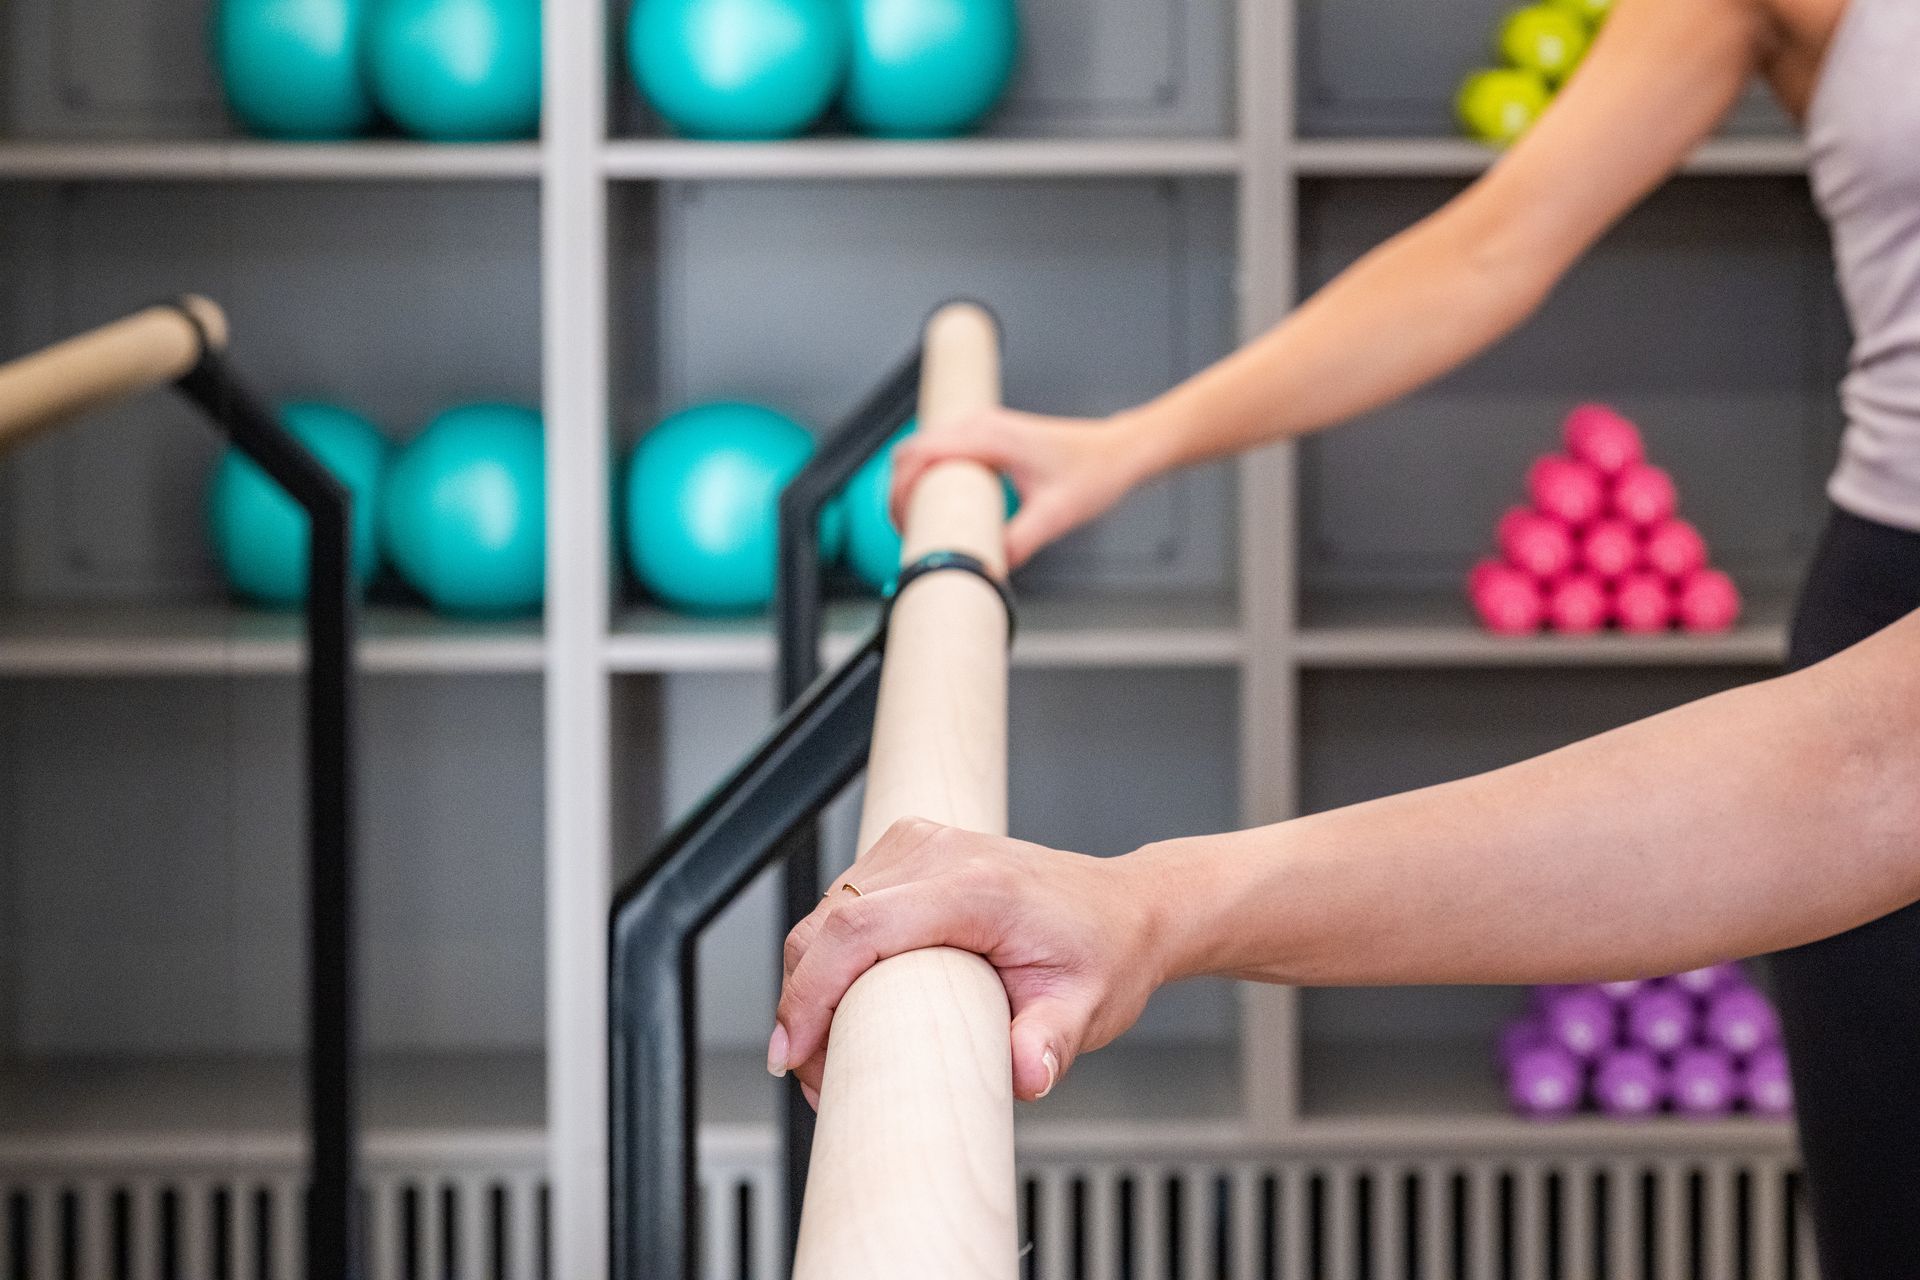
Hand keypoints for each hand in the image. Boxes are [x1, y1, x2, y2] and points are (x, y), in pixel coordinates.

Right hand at [771, 819, 1172, 1104]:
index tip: (791, 1055)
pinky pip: (843, 903)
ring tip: (834, 1053)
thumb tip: (1025, 1077)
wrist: (1124, 908)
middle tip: (817, 1079)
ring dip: (812, 983)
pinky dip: (830, 956)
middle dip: (803, 1004)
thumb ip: (1052, 1044)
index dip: (810, 992)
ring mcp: (918, 845)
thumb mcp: (1087, 1009)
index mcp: (976, 886)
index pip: (860, 928)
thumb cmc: (1104, 953)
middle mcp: (939, 852)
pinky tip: (848, 1005)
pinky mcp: (907, 852)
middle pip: (827, 922)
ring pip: (826, 914)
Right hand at [890, 408, 1165, 568]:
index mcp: (989, 435)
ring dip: (914, 488)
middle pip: (912, 454)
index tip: (903, 526)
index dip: (900, 492)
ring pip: (923, 453)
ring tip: (922, 528)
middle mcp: (980, 425)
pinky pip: (941, 456)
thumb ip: (1018, 543)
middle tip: (909, 535)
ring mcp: (981, 429)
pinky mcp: (986, 439)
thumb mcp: (1056, 515)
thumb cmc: (1094, 472)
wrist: (1119, 452)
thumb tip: (985, 569)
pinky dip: (931, 481)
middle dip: (900, 494)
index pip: (920, 455)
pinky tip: (942, 511)